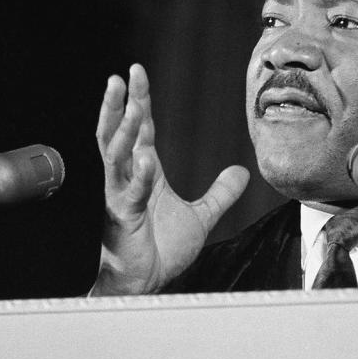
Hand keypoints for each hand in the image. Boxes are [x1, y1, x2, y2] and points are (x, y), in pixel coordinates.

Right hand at [90, 64, 249, 294]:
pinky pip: (128, 193)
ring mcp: (120, 197)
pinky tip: (145, 160)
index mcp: (143, 173)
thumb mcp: (201, 216)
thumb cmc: (161, 251)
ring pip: (115, 156)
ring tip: (129, 104)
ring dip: (121, 129)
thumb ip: (220, 194)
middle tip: (123, 75)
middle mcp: (127, 179)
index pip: (140, 129)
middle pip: (119, 133)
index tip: (137, 73)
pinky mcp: (122, 218)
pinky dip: (137, 178)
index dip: (139, 101)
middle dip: (120, 104)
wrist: (145, 285)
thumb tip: (241, 172)